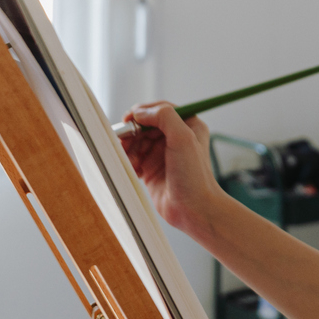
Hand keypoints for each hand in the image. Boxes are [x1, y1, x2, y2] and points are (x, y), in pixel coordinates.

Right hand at [120, 102, 219, 239]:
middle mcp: (175, 137)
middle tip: (123, 142)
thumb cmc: (194, 176)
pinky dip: (129, 161)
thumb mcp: (183, 138)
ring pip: (136, 142)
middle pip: (145, 125)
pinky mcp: (151, 169)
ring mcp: (162, 153)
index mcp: (188, 125)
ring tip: (131, 160)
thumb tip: (140, 112)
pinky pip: (133, 158)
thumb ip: (164, 117)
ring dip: (129, 149)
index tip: (129, 119)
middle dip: (132, 133)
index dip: (142, 112)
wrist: (193, 209)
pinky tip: (134, 170)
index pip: (160, 109)